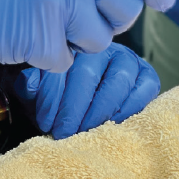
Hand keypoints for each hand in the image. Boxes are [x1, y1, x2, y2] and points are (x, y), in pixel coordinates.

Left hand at [15, 43, 158, 138]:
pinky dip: (130, 109)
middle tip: (64, 133)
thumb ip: (33, 86)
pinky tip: (113, 126)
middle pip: (89, 73)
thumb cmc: (63, 98)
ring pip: (118, 80)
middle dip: (74, 108)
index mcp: (74, 45)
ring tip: (86, 133)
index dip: (52, 97)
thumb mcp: (42, 92)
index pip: (61, 67)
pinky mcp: (148, 77)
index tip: (46, 123)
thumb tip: (30, 83)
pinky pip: (144, 89)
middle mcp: (103, 48)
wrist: (93, 104)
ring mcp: (129, 60)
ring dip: (100, 111)